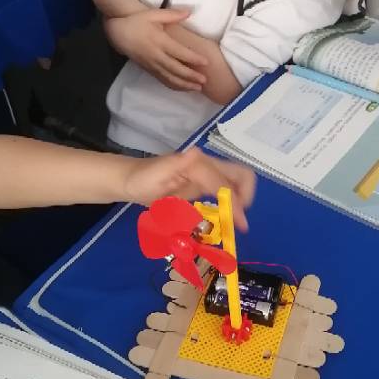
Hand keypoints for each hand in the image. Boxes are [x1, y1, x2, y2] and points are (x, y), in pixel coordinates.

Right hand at [104, 9, 208, 90]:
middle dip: (191, 76)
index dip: (193, 59)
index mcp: (160, 41)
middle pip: (176, 69)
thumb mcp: (154, 14)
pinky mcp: (148, 70)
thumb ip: (172, 15)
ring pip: (170, 78)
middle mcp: (156, 56)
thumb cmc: (137, 21)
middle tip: (205, 81)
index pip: (179, 52)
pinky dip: (174, 86)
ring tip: (197, 88)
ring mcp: (151, 65)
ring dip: (184, 85)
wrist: (117, 33)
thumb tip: (189, 12)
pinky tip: (184, 88)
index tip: (206, 63)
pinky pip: (163, 80)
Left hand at [123, 147, 255, 230]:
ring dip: (241, 200)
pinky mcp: (204, 182)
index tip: (240, 225)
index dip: (234, 205)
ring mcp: (207, 173)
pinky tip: (227, 216)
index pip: (225, 185)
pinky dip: (231, 202)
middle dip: (246, 197)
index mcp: (198, 164)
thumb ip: (177, 164)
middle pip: (241, 174)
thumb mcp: (155, 174)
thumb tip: (196, 153)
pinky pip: (226, 189)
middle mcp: (207, 165)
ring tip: (236, 221)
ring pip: (237, 181)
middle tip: (240, 220)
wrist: (131, 179)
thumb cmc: (141, 179)